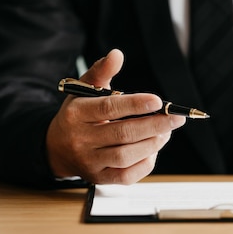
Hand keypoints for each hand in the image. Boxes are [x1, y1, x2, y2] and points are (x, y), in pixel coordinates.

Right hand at [46, 49, 185, 183]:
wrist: (56, 148)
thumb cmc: (77, 114)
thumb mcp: (83, 90)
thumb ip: (101, 71)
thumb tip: (117, 54)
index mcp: (76, 114)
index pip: (108, 108)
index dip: (135, 104)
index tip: (158, 101)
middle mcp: (81, 140)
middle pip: (122, 134)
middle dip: (154, 125)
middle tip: (176, 118)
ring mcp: (89, 162)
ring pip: (126, 156)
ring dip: (152, 143)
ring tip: (167, 131)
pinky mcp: (99, 178)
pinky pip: (126, 176)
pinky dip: (145, 163)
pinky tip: (154, 149)